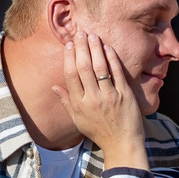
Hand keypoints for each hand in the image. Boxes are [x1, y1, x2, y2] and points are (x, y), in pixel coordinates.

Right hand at [51, 31, 147, 168]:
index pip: (71, 75)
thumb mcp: (78, 119)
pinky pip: (117, 73)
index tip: (69, 45)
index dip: (69, 58)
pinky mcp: (125, 95)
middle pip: (84, 68)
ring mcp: (109, 96)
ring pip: (100, 68)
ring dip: (95, 49)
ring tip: (93, 36)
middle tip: (80, 33)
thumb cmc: (99, 132)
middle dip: (81, 48)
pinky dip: (112, 59)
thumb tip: (53, 86)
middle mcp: (92, 99)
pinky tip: (108, 48)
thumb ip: (66, 102)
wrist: (122, 144)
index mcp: (79, 104)